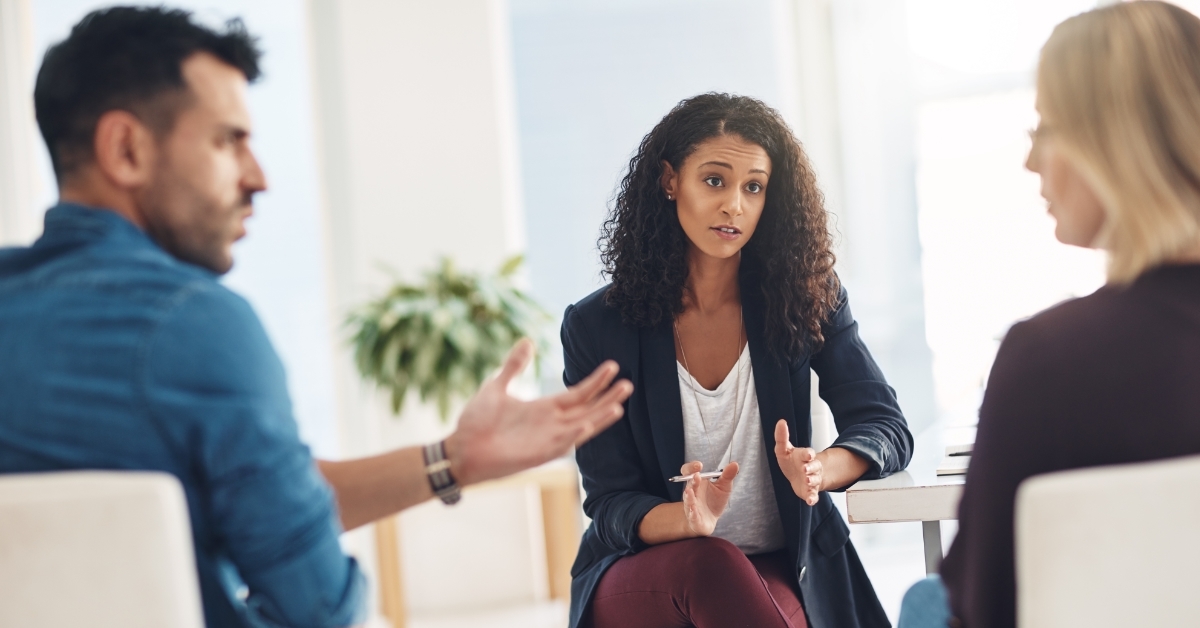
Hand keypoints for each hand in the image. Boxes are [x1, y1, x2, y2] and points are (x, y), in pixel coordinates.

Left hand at [444, 339, 632, 485]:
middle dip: (608, 397)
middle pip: (587, 409)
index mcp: (544, 409)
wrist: (459, 449)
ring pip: (582, 427)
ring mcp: (547, 440)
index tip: (613, 366)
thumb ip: (514, 365)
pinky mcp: (537, 454)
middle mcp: (551, 424)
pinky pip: (561, 444)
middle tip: (629, 383)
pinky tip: (587, 423)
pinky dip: (574, 434)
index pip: (578, 393)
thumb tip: (527, 341)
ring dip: (600, 417)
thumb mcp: (496, 385)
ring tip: (620, 405)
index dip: (596, 381)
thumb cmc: (476, 421)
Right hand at [680, 461, 738, 536]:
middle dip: (692, 480)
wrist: (709, 520)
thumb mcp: (724, 487)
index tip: (699, 465)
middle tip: (697, 475)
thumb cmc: (714, 500)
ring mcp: (691, 506)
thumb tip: (735, 464)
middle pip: (689, 484)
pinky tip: (693, 509)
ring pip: (688, 500)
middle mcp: (692, 493)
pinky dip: (692, 513)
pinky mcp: (694, 518)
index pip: (689, 472)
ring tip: (689, 491)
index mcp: (697, 482)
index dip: (691, 467)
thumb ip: (727, 475)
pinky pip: (692, 515)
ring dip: (688, 496)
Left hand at [774, 419, 822, 505]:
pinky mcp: (810, 491)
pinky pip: (813, 495)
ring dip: (812, 480)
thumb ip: (781, 437)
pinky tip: (810, 501)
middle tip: (805, 469)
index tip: (808, 454)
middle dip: (811, 467)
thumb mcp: (784, 449)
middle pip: (814, 466)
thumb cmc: (791, 461)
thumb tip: (781, 421)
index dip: (808, 454)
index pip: (807, 453)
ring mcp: (811, 480)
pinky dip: (812, 498)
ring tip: (807, 480)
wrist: (799, 476)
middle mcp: (810, 467)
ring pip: (814, 480)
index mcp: (804, 456)